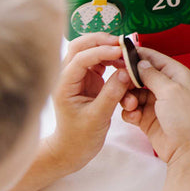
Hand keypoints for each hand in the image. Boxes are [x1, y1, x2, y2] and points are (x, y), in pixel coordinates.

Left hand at [45, 33, 131, 173]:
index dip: (101, 51)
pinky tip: (123, 62)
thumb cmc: (80, 138)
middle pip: (79, 45)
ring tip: (125, 53)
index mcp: (63, 85)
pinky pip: (99, 60)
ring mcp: (77, 76)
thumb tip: (126, 72)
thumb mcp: (97, 118)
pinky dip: (111, 58)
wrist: (71, 150)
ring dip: (107, 47)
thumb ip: (111, 94)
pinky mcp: (87, 78)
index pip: (80, 58)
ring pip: (89, 50)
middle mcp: (67, 76)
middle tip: (121, 43)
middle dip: (100, 40)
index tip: (120, 51)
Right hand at [121, 47, 189, 167]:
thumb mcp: (169, 91)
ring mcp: (155, 102)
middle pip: (138, 75)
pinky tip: (135, 118)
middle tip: (121, 85)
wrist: (186, 150)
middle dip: (128, 81)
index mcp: (174, 73)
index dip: (136, 56)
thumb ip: (152, 75)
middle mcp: (164, 85)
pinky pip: (132, 109)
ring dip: (128, 98)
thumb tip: (140, 62)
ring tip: (131, 106)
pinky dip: (130, 112)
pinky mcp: (147, 117)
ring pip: (132, 92)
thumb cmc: (184, 118)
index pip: (152, 57)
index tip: (119, 57)